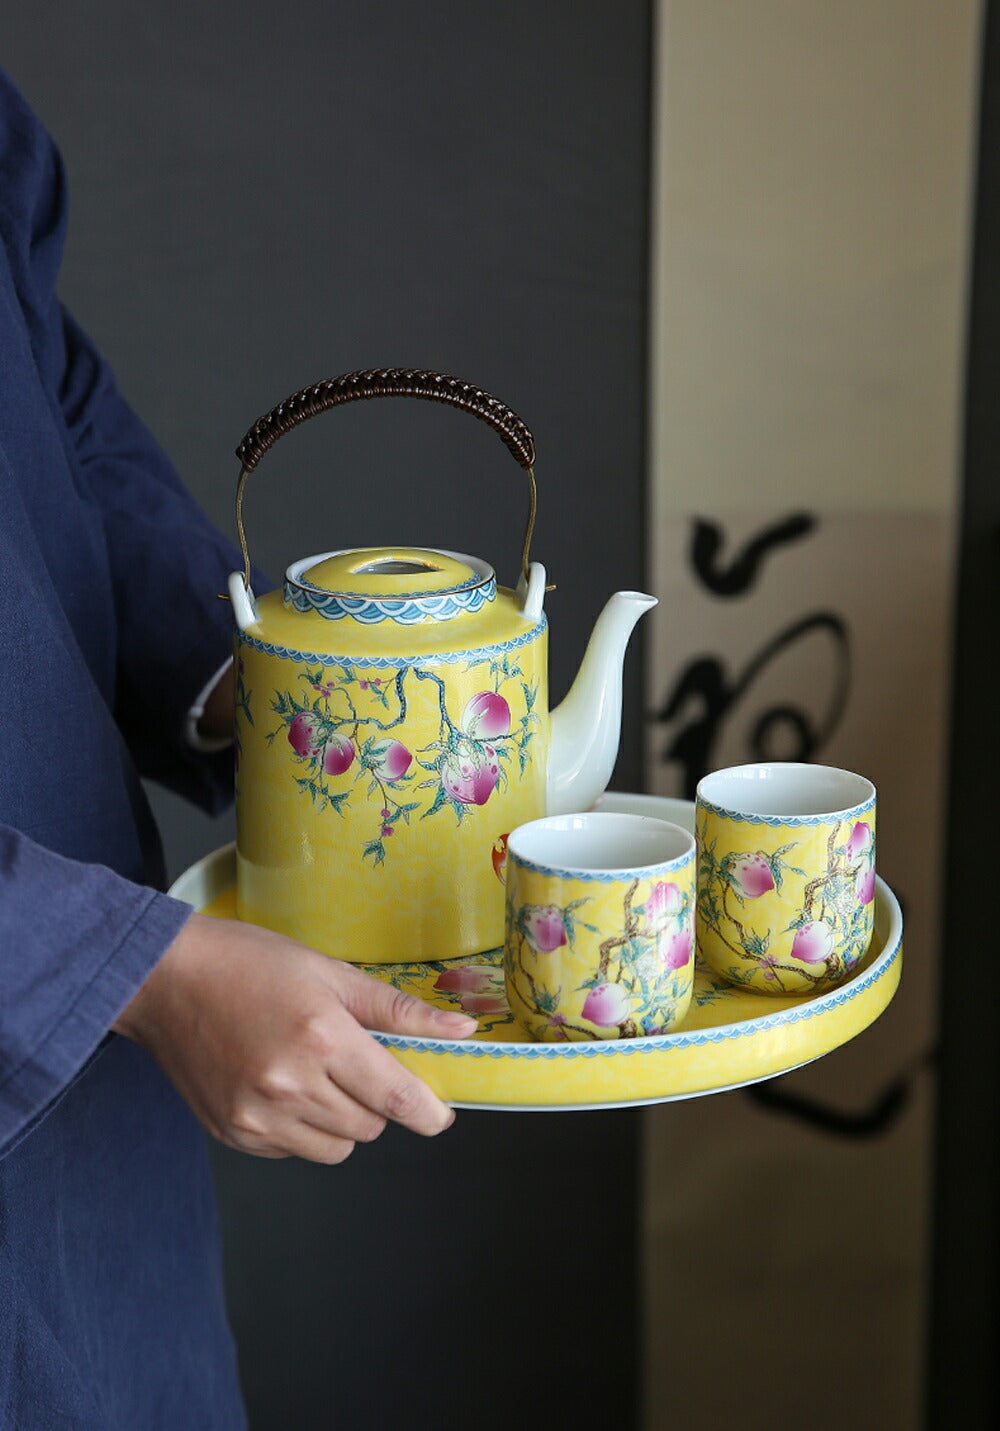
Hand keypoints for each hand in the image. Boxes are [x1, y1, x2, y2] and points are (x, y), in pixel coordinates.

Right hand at [113, 913, 476, 1162]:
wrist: (164, 980)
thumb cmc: (248, 964)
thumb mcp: (331, 974)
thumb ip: (399, 1010)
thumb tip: (460, 1030)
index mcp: (322, 1038)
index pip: (397, 1099)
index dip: (430, 1112)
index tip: (440, 1112)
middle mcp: (289, 1085)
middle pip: (370, 1126)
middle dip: (377, 1100)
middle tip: (356, 1061)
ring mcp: (257, 1116)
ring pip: (335, 1148)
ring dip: (341, 1120)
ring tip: (316, 1073)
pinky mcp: (233, 1133)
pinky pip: (293, 1150)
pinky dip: (301, 1128)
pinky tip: (281, 1085)